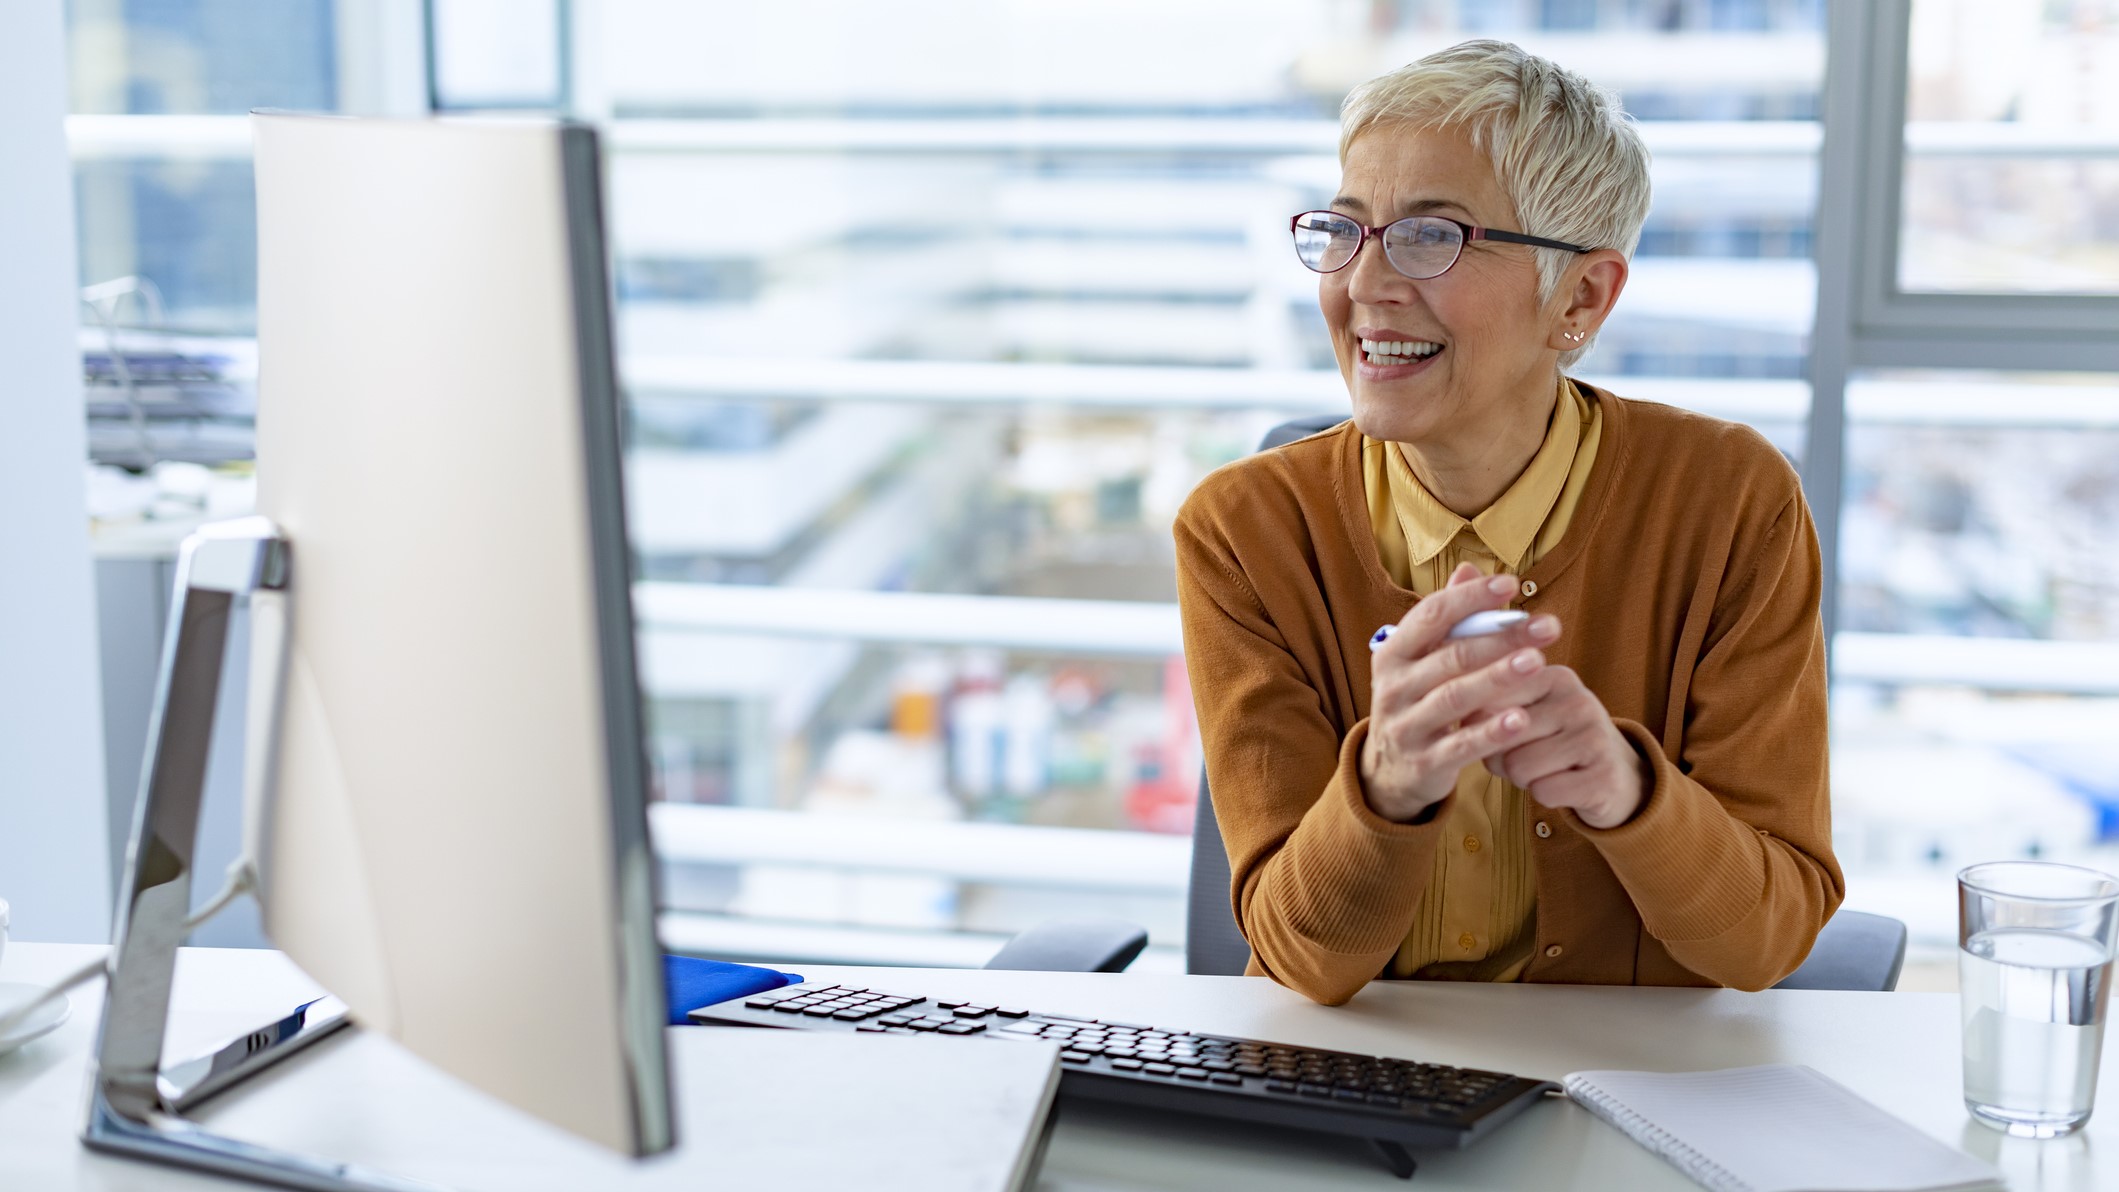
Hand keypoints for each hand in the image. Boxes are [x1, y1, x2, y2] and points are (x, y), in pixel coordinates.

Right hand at [1359, 564, 1562, 821]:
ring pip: (1455, 697)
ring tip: (1538, 663)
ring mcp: (1406, 726)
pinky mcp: (1424, 762)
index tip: (1511, 584)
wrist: (1390, 770)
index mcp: (1392, 653)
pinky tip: (1523, 717)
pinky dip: (1492, 731)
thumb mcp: (1421, 660)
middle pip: (1451, 655)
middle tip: (1547, 627)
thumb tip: (1468, 569)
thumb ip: (1445, 618)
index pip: (1431, 615)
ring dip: (1498, 678)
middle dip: (1502, 638)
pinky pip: (1462, 745)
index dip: (1471, 598)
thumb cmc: (1416, 701)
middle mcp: (1393, 687)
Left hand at [1482, 663, 1647, 829]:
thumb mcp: (1530, 713)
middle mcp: (1579, 701)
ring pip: (1519, 767)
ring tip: (1548, 769)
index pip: (1491, 700)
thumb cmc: (1556, 743)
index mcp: (1555, 677)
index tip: (1504, 731)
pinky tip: (1566, 784)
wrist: (1616, 776)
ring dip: (1524, 779)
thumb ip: (1493, 706)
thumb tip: (1465, 717)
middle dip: (1503, 757)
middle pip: (1501, 737)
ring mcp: (1595, 738)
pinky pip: (1543, 792)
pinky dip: (1545, 796)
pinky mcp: (1603, 777)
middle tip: (1529, 756)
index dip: (1485, 728)